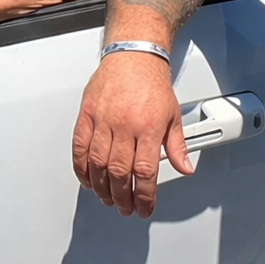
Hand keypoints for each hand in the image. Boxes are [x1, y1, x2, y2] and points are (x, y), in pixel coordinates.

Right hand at [71, 51, 190, 216]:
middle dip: (122, 196)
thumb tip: (185, 167)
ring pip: (98, 163)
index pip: (145, 171)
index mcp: (149, 127)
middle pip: (119, 172)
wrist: (133, 56)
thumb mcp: (173, 115)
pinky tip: (87, 179)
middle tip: (125, 208)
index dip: (144, 195)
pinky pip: (79, 146)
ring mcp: (103, 120)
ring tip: (107, 198)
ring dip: (101, 186)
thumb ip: (178, 145)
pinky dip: (81, 166)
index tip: (143, 207)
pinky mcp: (87, 114)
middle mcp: (125, 125)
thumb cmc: (151, 83)